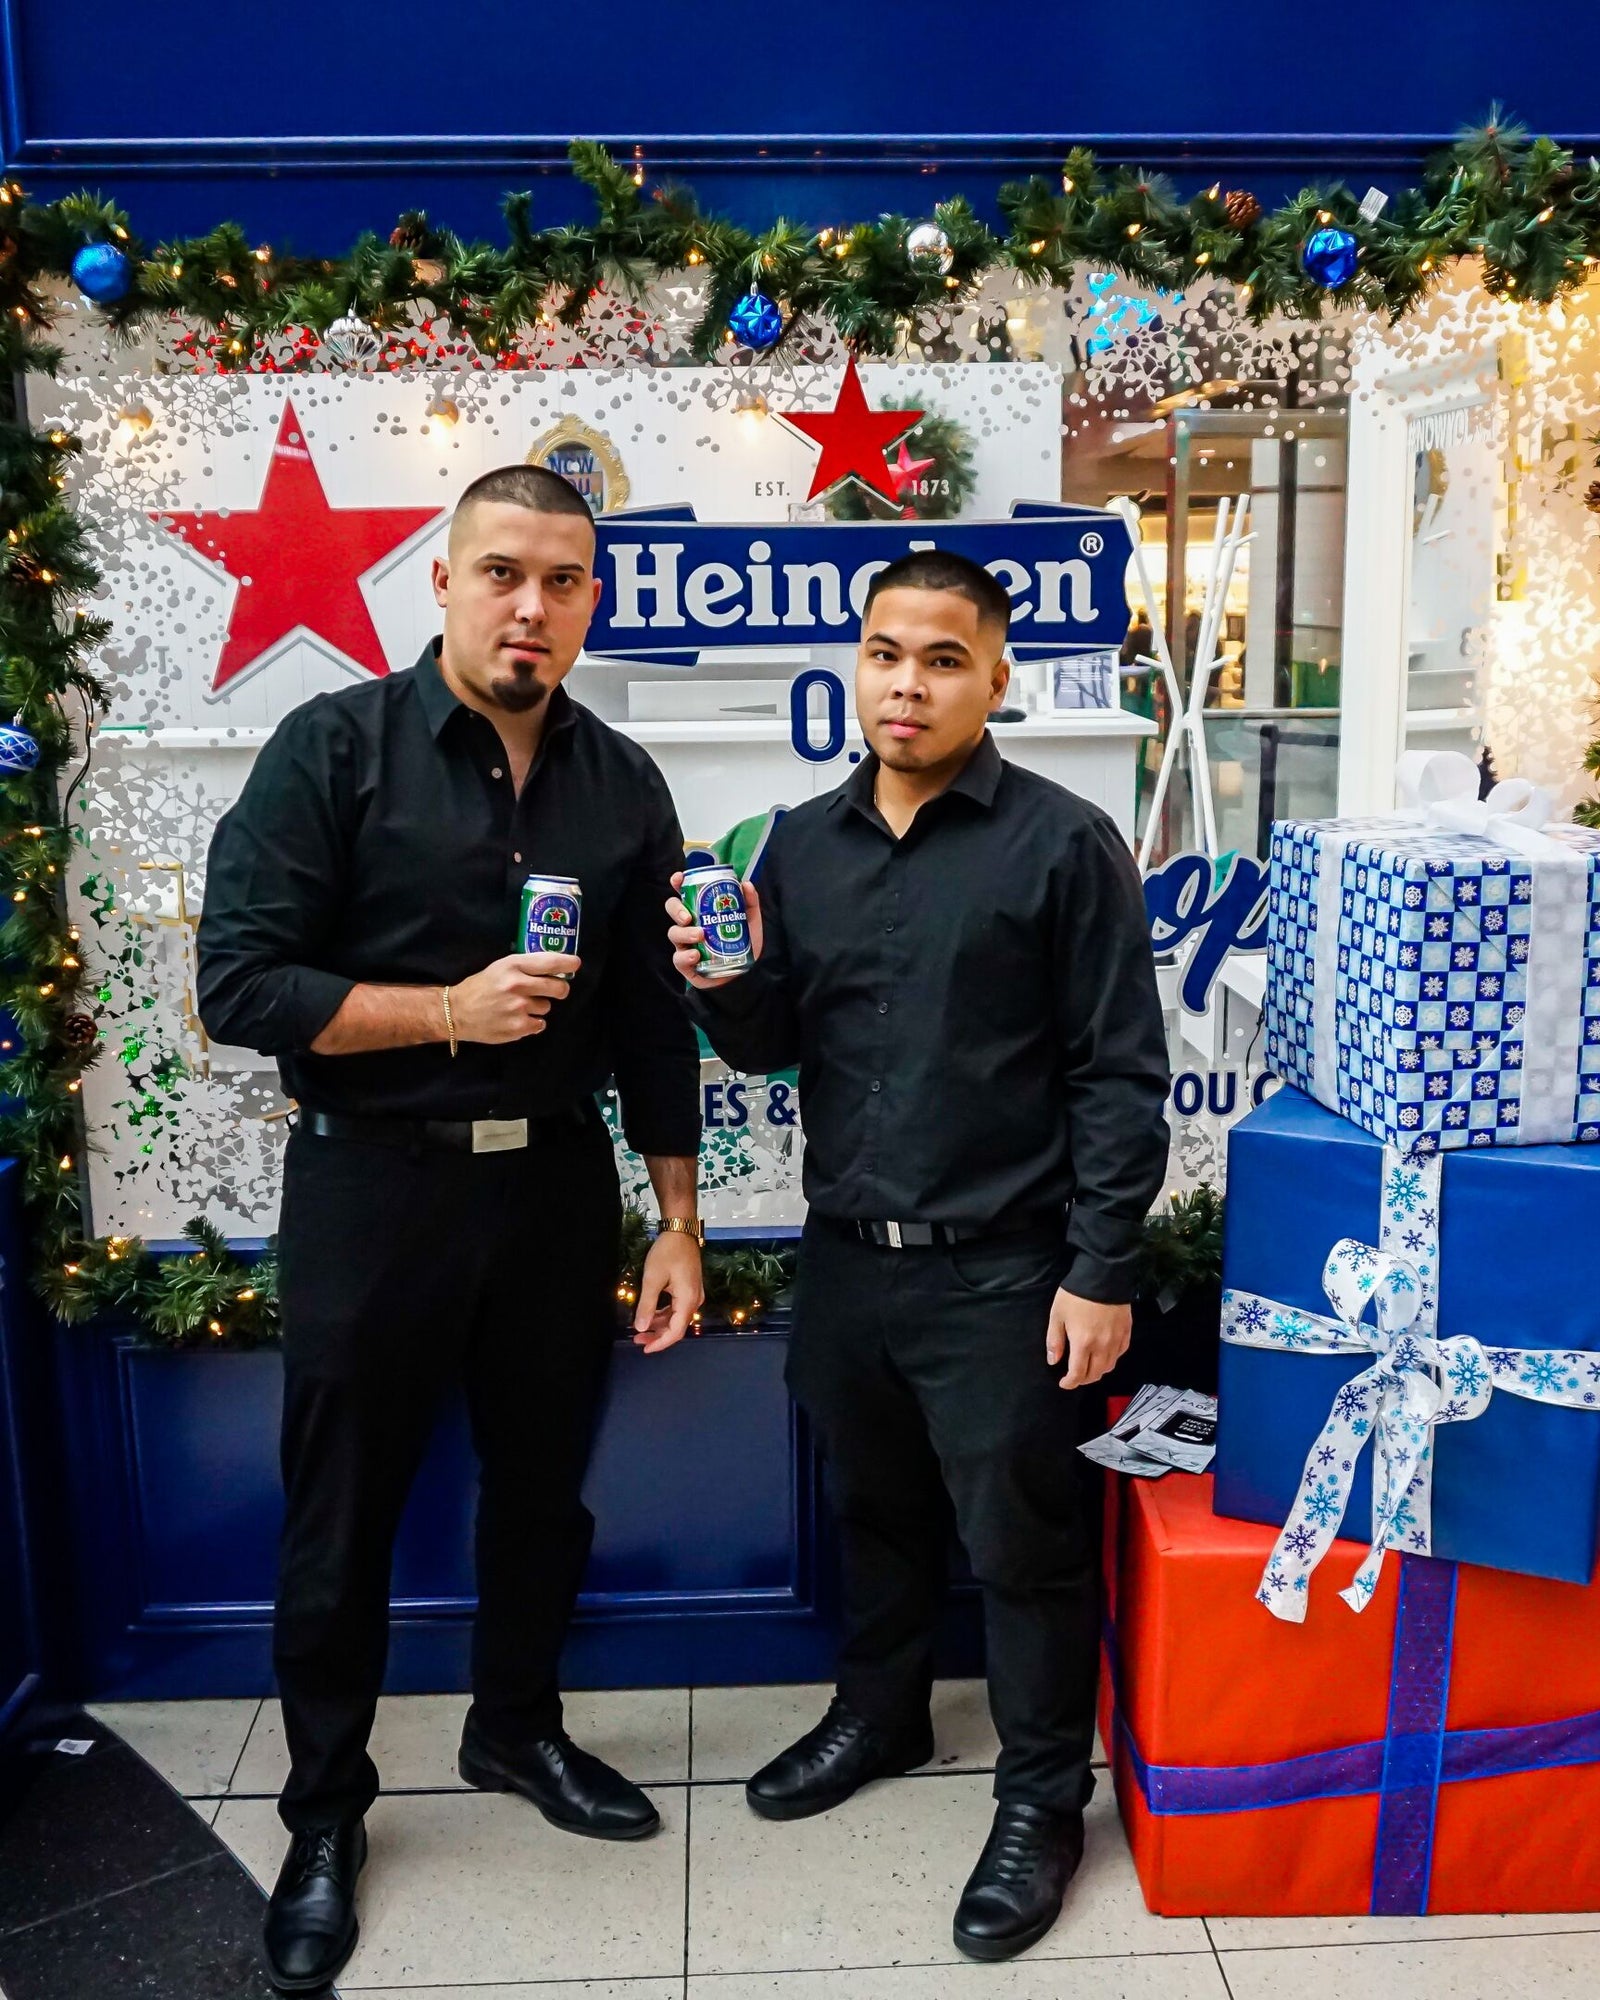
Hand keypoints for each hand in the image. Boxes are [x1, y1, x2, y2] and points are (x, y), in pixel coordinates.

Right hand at [448, 952, 579, 1043]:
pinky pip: (539, 1024)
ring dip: (538, 1007)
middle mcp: (518, 985)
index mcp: (513, 965)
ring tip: (519, 1006)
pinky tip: (516, 1018)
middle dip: (560, 990)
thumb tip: (555, 967)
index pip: (549, 962)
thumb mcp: (500, 967)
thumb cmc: (481, 986)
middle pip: (558, 988)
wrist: (458, 1012)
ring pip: (547, 1007)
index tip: (575, 964)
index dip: (567, 963)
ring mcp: (519, 1007)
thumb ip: (526, 966)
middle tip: (556, 991)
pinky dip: (532, 1022)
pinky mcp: (518, 1027)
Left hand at [632, 1229, 704, 1353]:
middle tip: (637, 1339)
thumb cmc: (668, 1252)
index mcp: (688, 1300)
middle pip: (677, 1327)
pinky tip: (651, 1315)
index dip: (660, 1343)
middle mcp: (695, 1301)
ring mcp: (694, 1295)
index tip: (644, 1348)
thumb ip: (647, 1305)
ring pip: (676, 1318)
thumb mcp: (653, 1279)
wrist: (681, 1231)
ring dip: (660, 1326)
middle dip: (657, 1335)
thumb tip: (641, 1328)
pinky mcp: (690, 1289)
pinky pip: (677, 1308)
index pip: (676, 1332)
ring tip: (641, 1330)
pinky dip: (664, 1315)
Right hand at [666, 871, 762, 991]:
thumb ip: (750, 902)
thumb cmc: (743, 943)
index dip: (677, 883)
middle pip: (672, 910)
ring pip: (674, 933)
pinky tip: (696, 955)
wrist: (746, 973)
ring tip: (699, 935)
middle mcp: (689, 925)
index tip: (678, 879)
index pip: (684, 892)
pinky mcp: (687, 965)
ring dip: (684, 933)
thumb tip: (746, 884)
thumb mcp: (751, 921)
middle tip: (688, 916)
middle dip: (676, 910)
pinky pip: (678, 959)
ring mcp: (685, 944)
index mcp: (700, 910)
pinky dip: (685, 956)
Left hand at [1046, 1289, 1130, 1389]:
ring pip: (1110, 1366)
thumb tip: (1053, 1361)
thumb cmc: (1075, 1295)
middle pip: (1095, 1374)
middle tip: (1075, 1376)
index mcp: (1083, 1343)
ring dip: (1098, 1371)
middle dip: (1084, 1379)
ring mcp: (1117, 1340)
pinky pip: (1120, 1353)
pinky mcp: (1127, 1331)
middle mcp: (1102, 1346)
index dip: (1070, 1382)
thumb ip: (1055, 1340)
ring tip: (1089, 1367)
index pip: (1078, 1374)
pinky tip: (1105, 1354)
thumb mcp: (1057, 1315)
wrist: (1103, 1276)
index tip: (1064, 1383)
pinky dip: (1112, 1359)